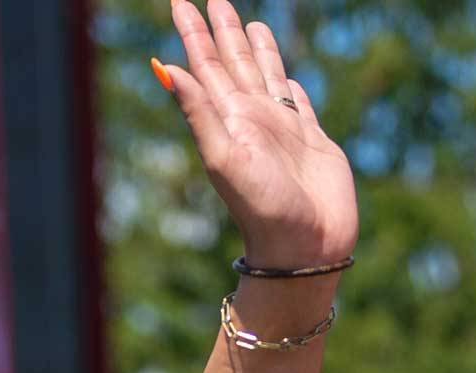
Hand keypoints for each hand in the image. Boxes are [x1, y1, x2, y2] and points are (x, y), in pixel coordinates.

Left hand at [155, 1, 357, 271]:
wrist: (305, 245)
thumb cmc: (263, 207)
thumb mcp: (223, 156)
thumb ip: (198, 111)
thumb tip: (164, 66)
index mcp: (227, 118)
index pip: (204, 64)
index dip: (192, 32)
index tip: (180, 0)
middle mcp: (250, 118)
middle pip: (233, 62)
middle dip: (221, 30)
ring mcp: (281, 128)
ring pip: (265, 75)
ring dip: (256, 50)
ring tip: (249, 23)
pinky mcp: (312, 140)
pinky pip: (296, 103)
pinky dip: (289, 85)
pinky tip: (285, 78)